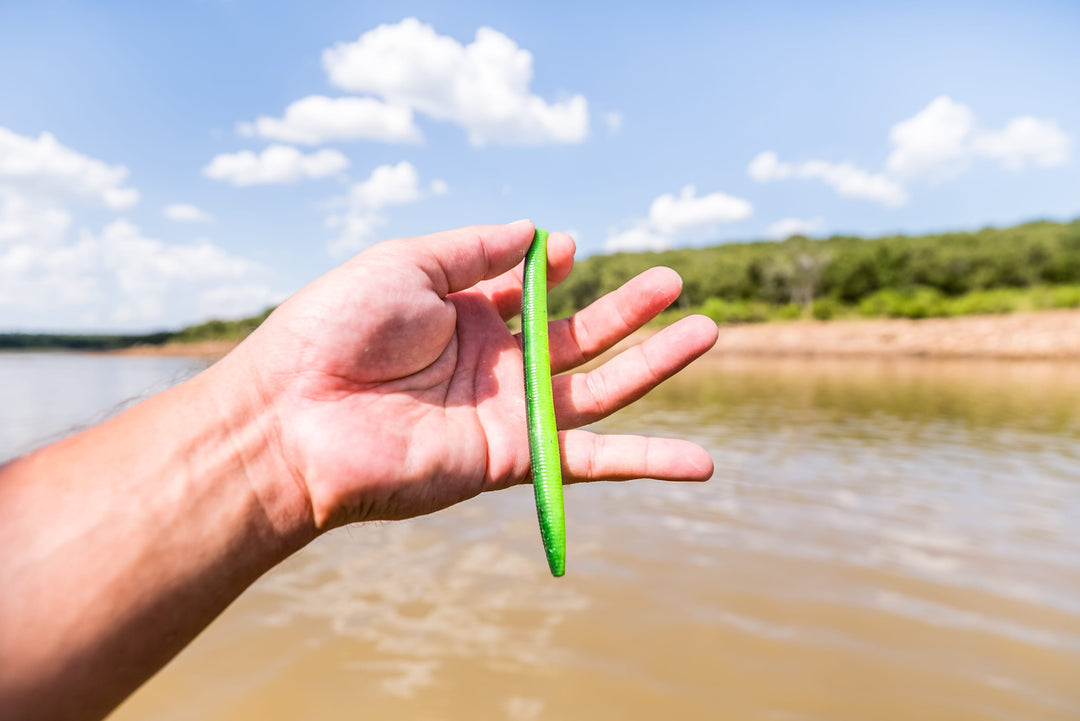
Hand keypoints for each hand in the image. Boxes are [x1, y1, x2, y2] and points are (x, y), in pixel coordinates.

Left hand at [233, 220, 717, 531]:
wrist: (296, 416)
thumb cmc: (337, 329)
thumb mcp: (408, 263)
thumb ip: (476, 248)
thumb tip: (540, 234)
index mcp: (462, 315)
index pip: (525, 292)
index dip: (550, 268)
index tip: (565, 250)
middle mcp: (493, 364)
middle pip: (580, 337)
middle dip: (629, 310)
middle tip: (674, 283)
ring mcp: (508, 413)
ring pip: (601, 389)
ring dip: (655, 363)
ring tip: (707, 330)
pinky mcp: (515, 459)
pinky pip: (592, 459)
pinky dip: (648, 462)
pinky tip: (701, 462)